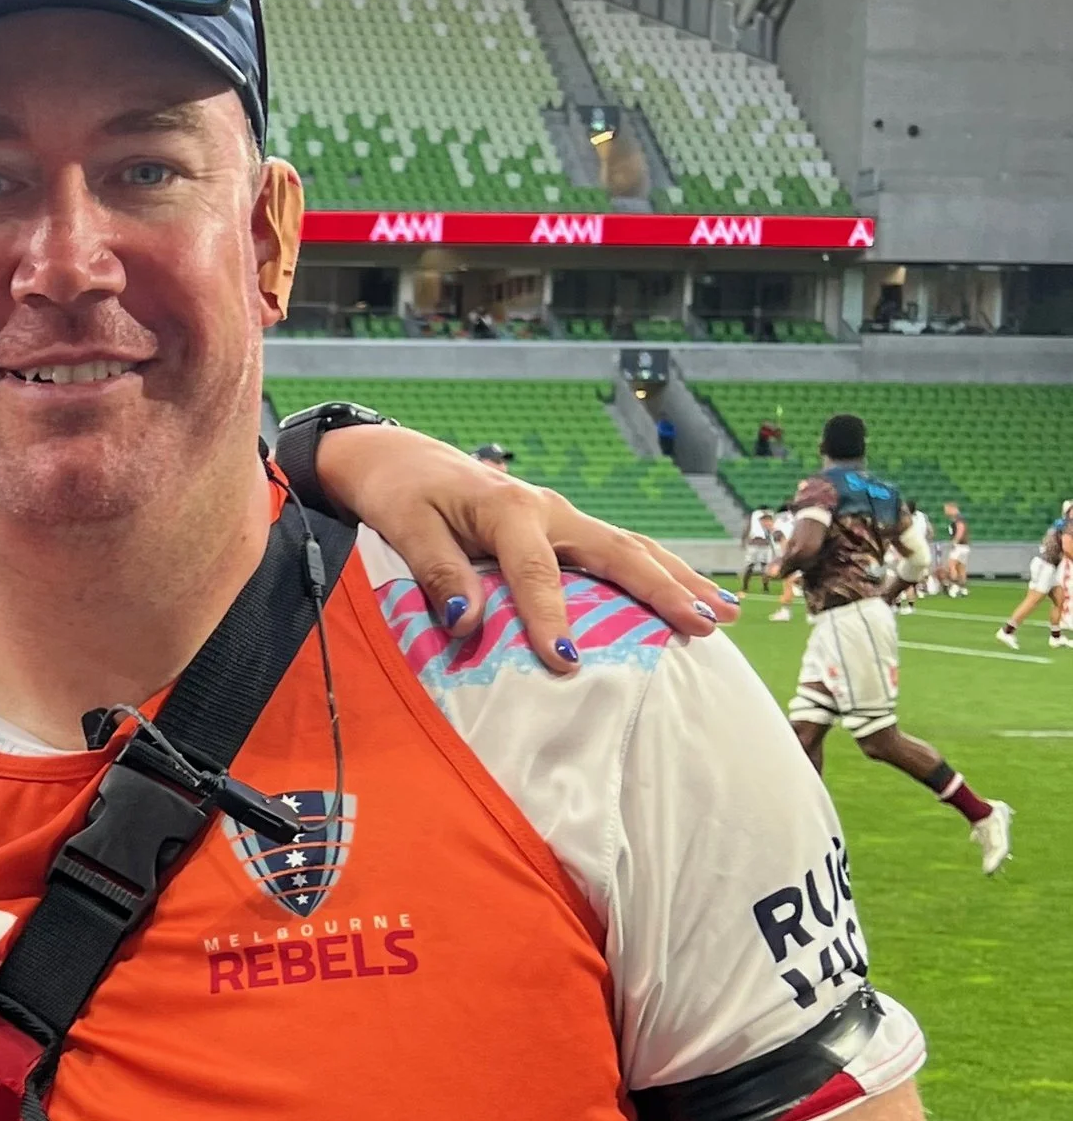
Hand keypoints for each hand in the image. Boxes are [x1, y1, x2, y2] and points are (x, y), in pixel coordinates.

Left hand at [305, 429, 733, 671]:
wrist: (399, 460)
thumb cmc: (402, 495)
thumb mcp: (406, 528)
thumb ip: (437, 572)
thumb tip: (466, 622)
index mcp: (508, 508)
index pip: (536, 570)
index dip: (551, 616)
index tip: (568, 660)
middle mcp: (546, 509)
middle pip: (616, 551)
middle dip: (662, 590)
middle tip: (705, 626)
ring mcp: (560, 517)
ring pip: (630, 547)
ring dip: (677, 579)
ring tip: (722, 614)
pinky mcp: (562, 528)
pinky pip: (616, 552)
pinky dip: (655, 573)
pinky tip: (683, 597)